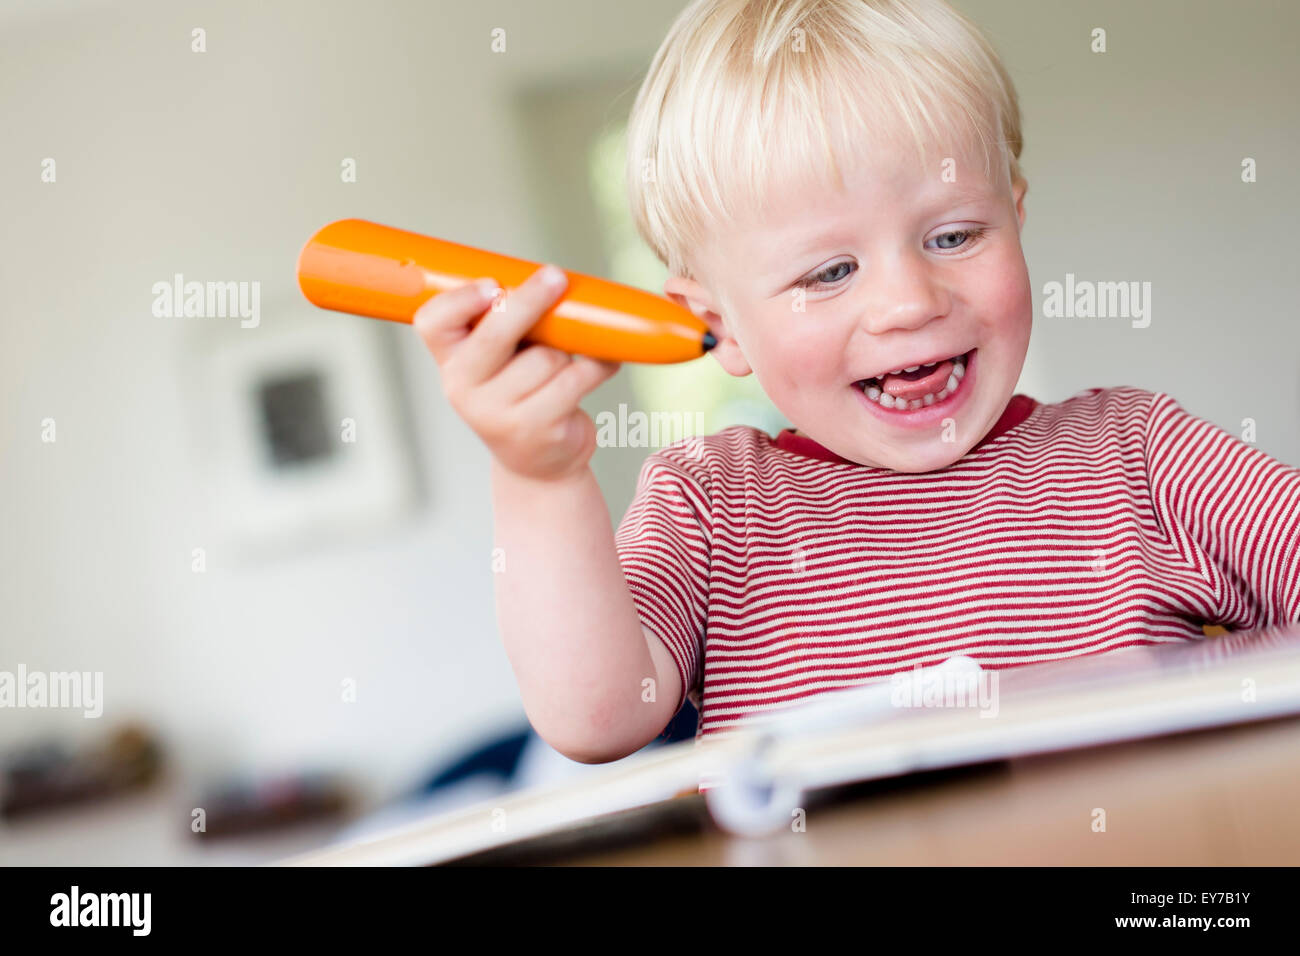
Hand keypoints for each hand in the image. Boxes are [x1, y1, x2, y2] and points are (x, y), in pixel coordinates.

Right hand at [413, 264, 620, 481]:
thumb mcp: (498, 362)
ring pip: (546, 357)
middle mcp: (464, 389)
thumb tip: (549, 281)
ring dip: (567, 350)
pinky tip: (604, 363)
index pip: (433, 323)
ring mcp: (499, 414)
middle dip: (529, 301)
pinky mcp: (538, 428)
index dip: (459, 301)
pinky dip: (598, 365)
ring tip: (568, 361)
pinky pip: (576, 378)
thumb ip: (506, 324)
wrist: (537, 466)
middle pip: (495, 334)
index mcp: (450, 361)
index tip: (491, 285)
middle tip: (556, 277)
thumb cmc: (519, 394)